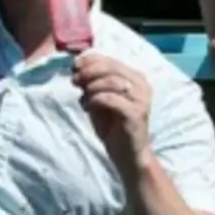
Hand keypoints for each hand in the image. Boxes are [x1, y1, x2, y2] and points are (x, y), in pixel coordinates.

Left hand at [72, 53, 153, 180]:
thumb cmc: (113, 127)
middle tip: (74, 81)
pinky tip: (88, 108)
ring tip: (83, 99)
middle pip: (111, 67)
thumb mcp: (99, 100)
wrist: (128, 155)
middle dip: (88, 71)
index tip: (73, 66)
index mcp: (135, 78)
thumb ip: (92, 83)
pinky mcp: (136, 113)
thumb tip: (77, 66)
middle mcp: (141, 85)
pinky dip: (95, 100)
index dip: (90, 60)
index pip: (110, 60)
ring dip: (91, 87)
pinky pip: (110, 98)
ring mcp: (141, 99)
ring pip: (111, 81)